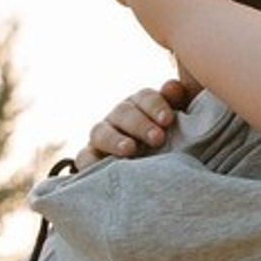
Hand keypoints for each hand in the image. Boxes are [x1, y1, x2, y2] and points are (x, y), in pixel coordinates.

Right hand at [75, 79, 189, 170]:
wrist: (155, 173)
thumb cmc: (171, 142)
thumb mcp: (175, 123)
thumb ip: (176, 102)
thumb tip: (172, 87)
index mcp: (141, 105)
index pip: (145, 98)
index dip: (155, 105)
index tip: (167, 120)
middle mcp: (119, 117)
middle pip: (124, 113)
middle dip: (140, 125)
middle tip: (157, 138)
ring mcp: (102, 137)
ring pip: (101, 133)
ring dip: (115, 140)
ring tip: (129, 149)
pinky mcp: (91, 158)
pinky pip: (84, 158)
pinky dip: (88, 162)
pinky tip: (99, 168)